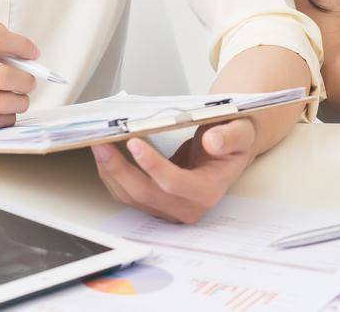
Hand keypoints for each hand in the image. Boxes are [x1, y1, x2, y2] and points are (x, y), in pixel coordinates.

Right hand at [0, 21, 37, 134]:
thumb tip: (24, 54)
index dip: (20, 45)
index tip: (33, 54)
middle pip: (3, 75)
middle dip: (26, 80)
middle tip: (30, 82)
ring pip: (2, 102)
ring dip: (20, 101)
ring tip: (20, 99)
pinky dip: (6, 117)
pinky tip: (4, 112)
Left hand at [89, 117, 257, 222]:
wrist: (228, 150)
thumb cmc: (232, 140)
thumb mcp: (240, 132)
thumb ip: (230, 137)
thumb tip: (214, 141)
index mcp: (208, 190)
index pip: (175, 184)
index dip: (153, 166)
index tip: (134, 143)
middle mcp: (187, 206)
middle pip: (146, 194)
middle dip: (120, 170)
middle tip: (102, 145)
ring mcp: (169, 208)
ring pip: (132, 197)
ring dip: (111, 173)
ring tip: (99, 146)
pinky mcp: (155, 203)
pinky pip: (128, 194)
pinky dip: (113, 175)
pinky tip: (106, 156)